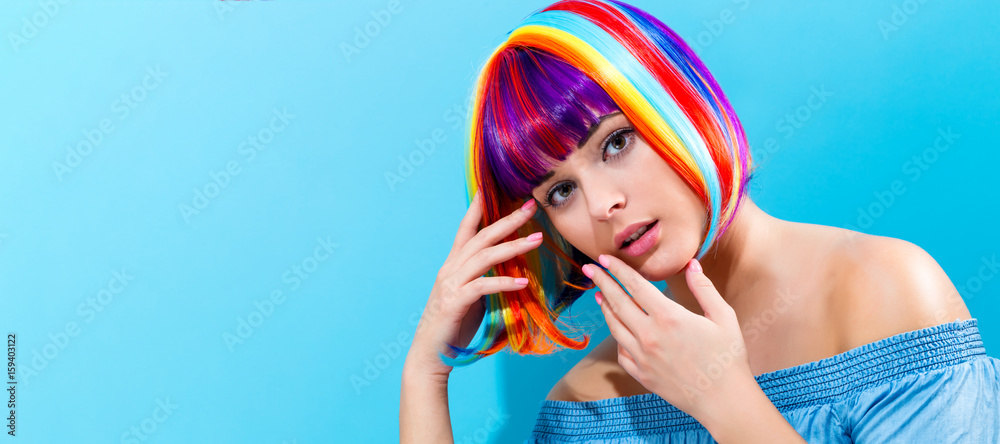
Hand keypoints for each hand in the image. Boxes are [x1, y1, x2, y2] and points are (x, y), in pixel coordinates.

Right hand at [403, 190, 542, 378]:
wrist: (430, 355)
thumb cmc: (453, 326)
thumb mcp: (470, 297)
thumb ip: (484, 279)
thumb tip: (508, 271)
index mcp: (453, 265)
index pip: (466, 230)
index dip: (477, 208)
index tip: (490, 188)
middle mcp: (450, 269)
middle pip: (481, 237)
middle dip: (508, 221)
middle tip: (531, 207)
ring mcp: (450, 285)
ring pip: (484, 257)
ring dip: (513, 246)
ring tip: (537, 239)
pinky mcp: (454, 303)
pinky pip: (482, 287)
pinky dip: (503, 282)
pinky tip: (522, 281)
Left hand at [582, 255, 753, 421]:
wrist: (724, 401)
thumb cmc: (728, 358)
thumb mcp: (723, 317)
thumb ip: (704, 288)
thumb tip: (691, 264)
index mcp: (669, 317)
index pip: (635, 285)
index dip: (617, 269)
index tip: (604, 258)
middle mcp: (649, 336)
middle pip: (617, 302)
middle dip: (602, 282)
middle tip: (589, 268)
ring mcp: (642, 357)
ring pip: (615, 326)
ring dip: (605, 308)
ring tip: (599, 295)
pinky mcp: (641, 374)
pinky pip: (621, 352)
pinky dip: (617, 337)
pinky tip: (618, 329)